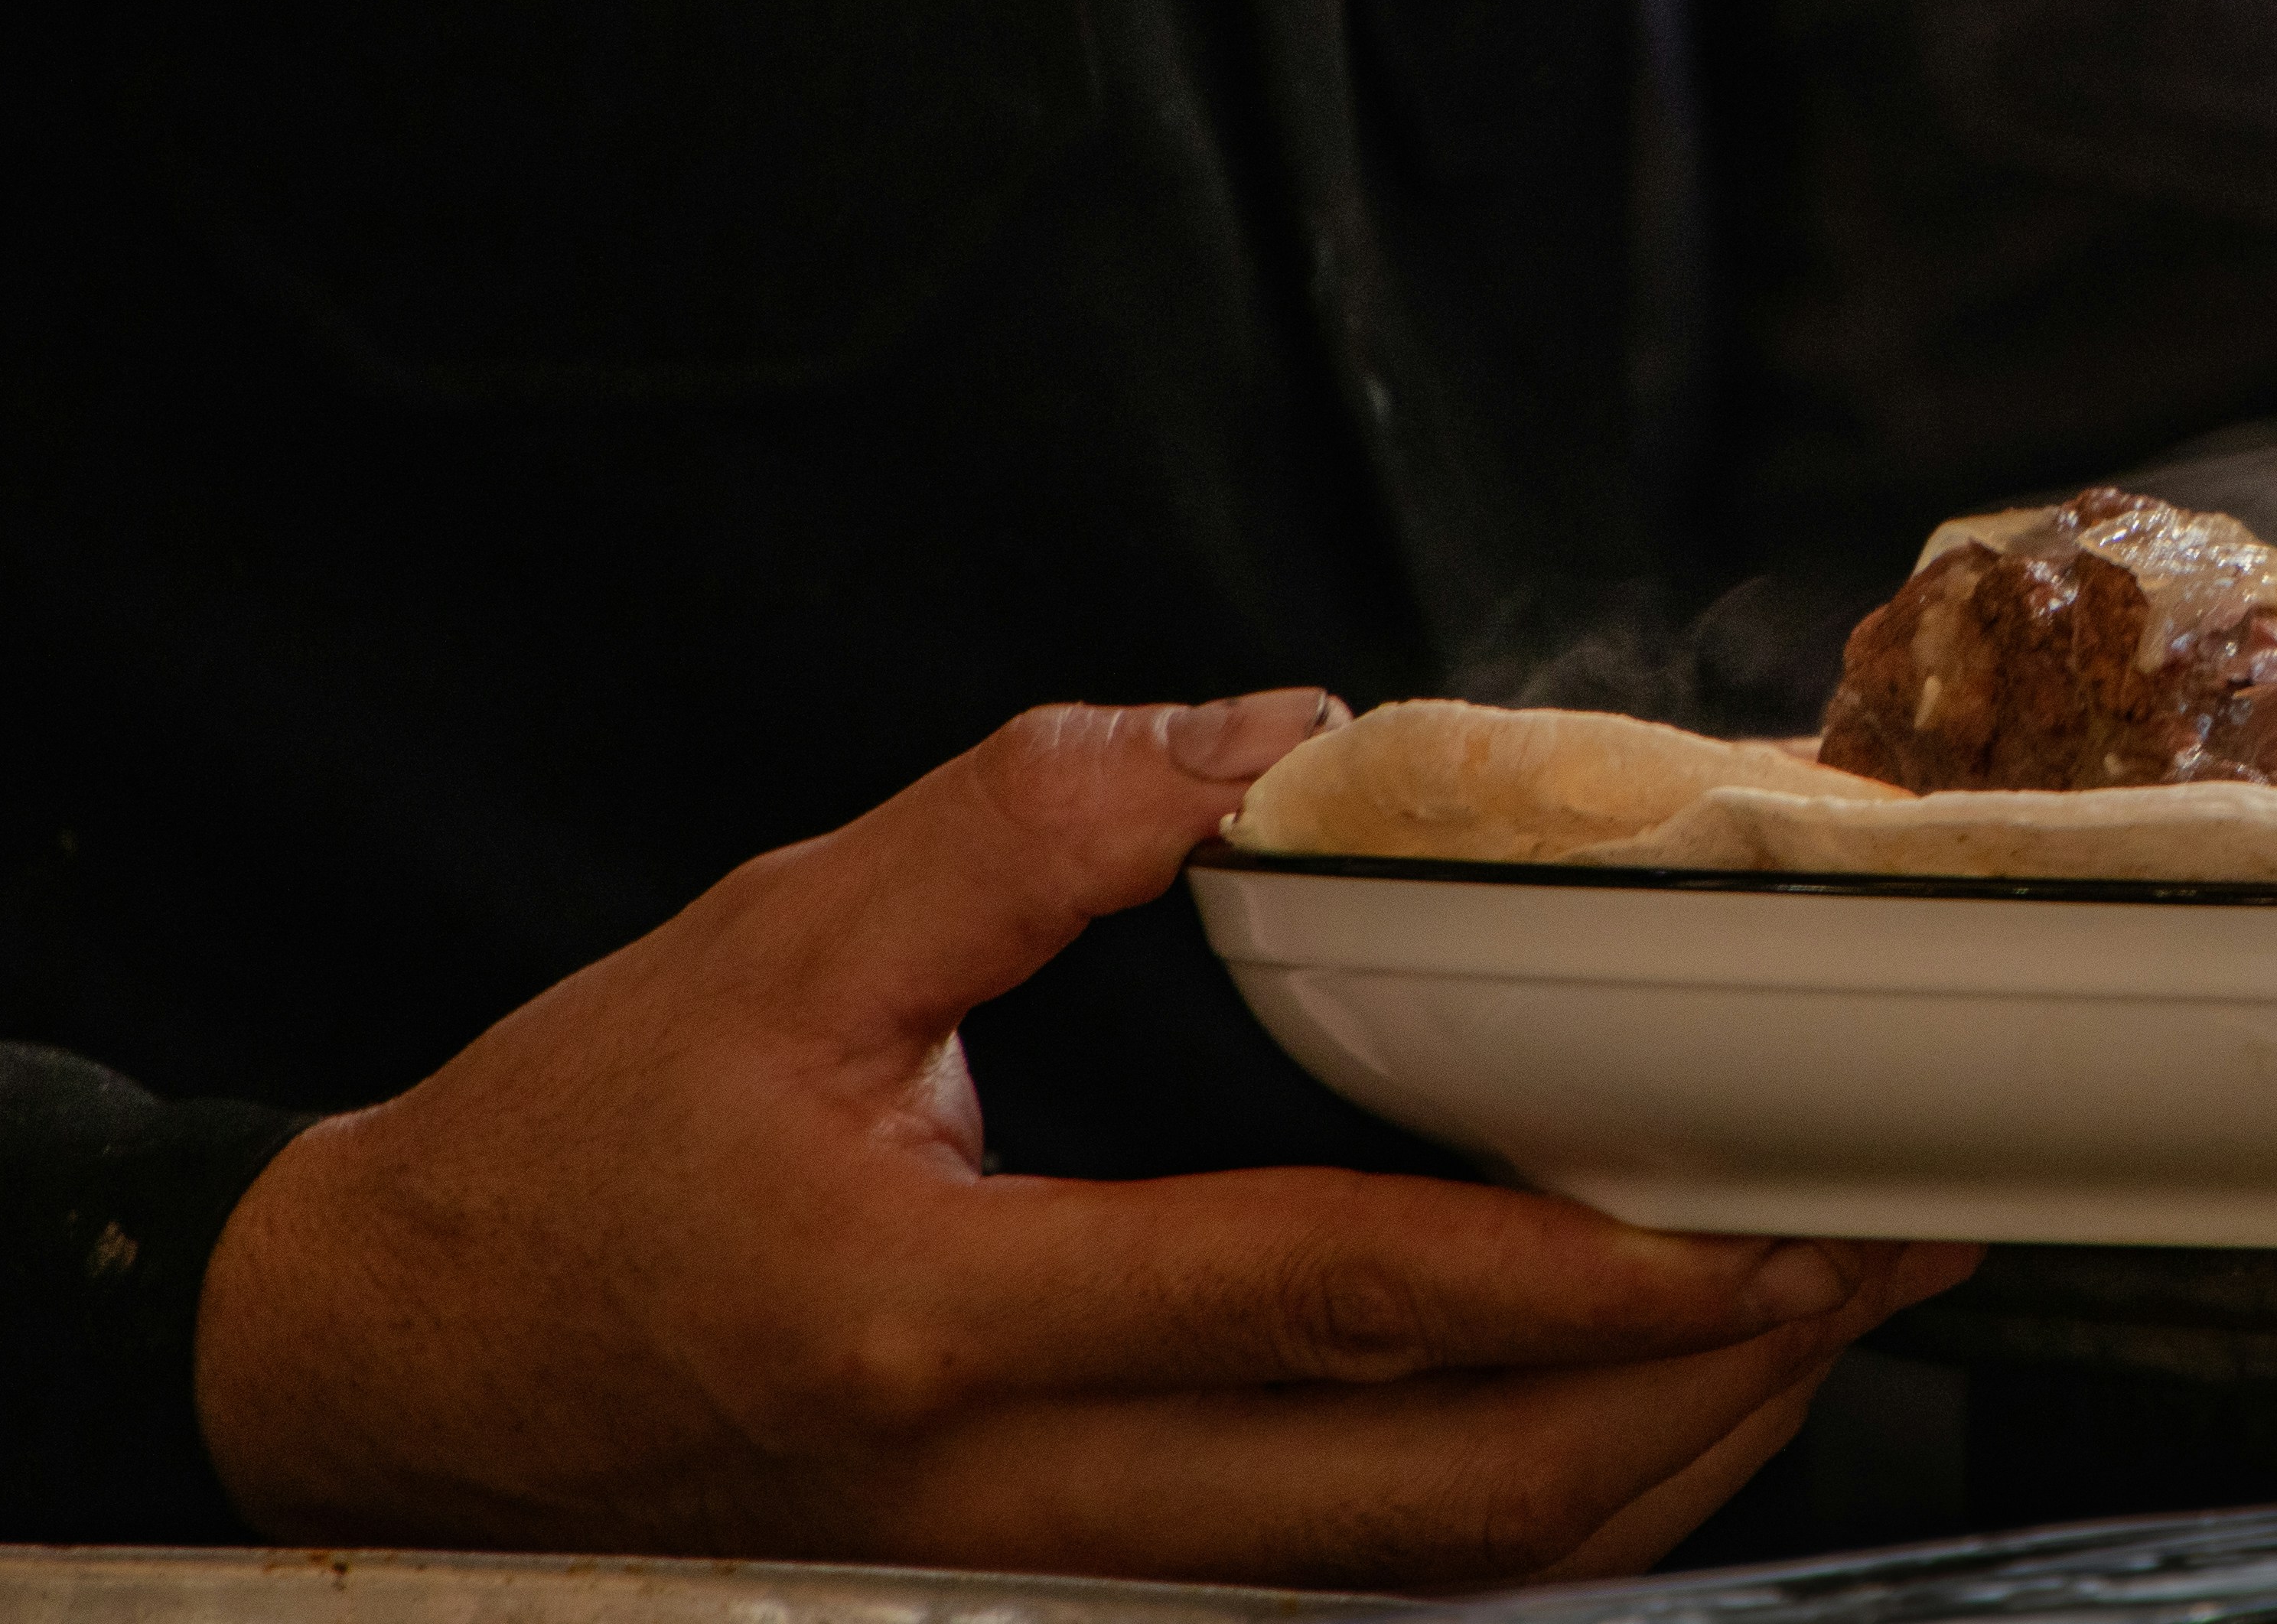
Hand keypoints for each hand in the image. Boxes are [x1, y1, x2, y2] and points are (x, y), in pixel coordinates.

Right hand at [193, 692, 1975, 1587]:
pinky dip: (1535, 1527)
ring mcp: (1052, 1580)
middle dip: (1695, 1394)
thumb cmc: (586, 1159)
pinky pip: (1360, 1597)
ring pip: (1425, 1584)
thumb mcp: (771, 940)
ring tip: (1813, 1340)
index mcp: (942, 1312)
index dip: (1567, 1272)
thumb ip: (1017, 830)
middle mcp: (1019, 1496)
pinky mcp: (1076, 1595)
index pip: (1323, 1301)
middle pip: (1434, 1498)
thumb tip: (1262, 738)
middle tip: (1865, 1267)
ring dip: (1653, 1474)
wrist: (410, 1379)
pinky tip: (1644, 1432)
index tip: (1752, 1218)